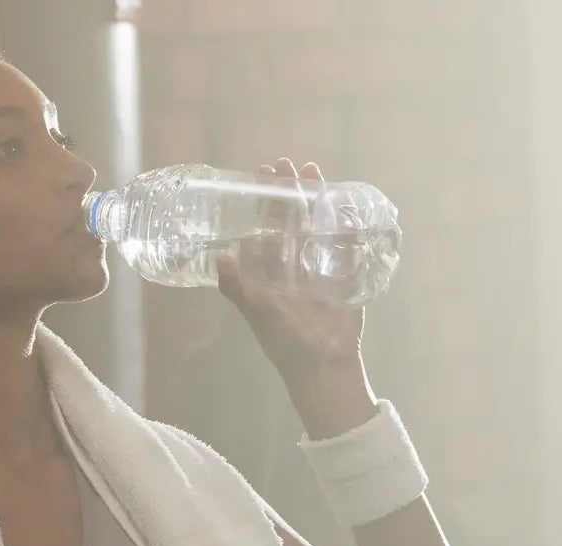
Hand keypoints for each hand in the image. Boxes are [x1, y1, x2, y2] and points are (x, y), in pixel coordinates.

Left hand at [215, 158, 370, 415]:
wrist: (325, 366)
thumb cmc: (286, 343)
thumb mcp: (259, 312)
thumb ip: (238, 287)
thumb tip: (219, 256)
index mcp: (266, 273)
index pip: (261, 229)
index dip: (260, 203)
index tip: (259, 175)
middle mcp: (289, 267)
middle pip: (287, 221)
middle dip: (286, 193)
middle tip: (285, 164)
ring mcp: (317, 268)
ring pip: (314, 226)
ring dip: (313, 200)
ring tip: (312, 170)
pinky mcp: (343, 275)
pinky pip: (343, 243)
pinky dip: (342, 223)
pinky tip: (342, 200)